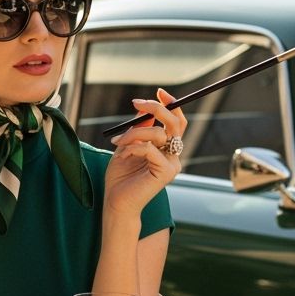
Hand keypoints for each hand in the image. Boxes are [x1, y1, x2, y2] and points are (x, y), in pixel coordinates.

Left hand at [104, 87, 186, 215]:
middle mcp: (173, 156)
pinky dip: (132, 148)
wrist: (116, 203)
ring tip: (117, 143)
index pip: (177, 123)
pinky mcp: (166, 172)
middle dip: (156, 108)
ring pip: (158, 134)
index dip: (171, 105)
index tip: (159, 92)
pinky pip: (150, 149)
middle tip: (137, 103)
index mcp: (166, 150)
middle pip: (175, 123)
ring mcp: (172, 164)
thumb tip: (142, 109)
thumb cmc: (120, 179)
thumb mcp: (127, 147)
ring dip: (133, 133)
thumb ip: (137, 130)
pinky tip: (121, 156)